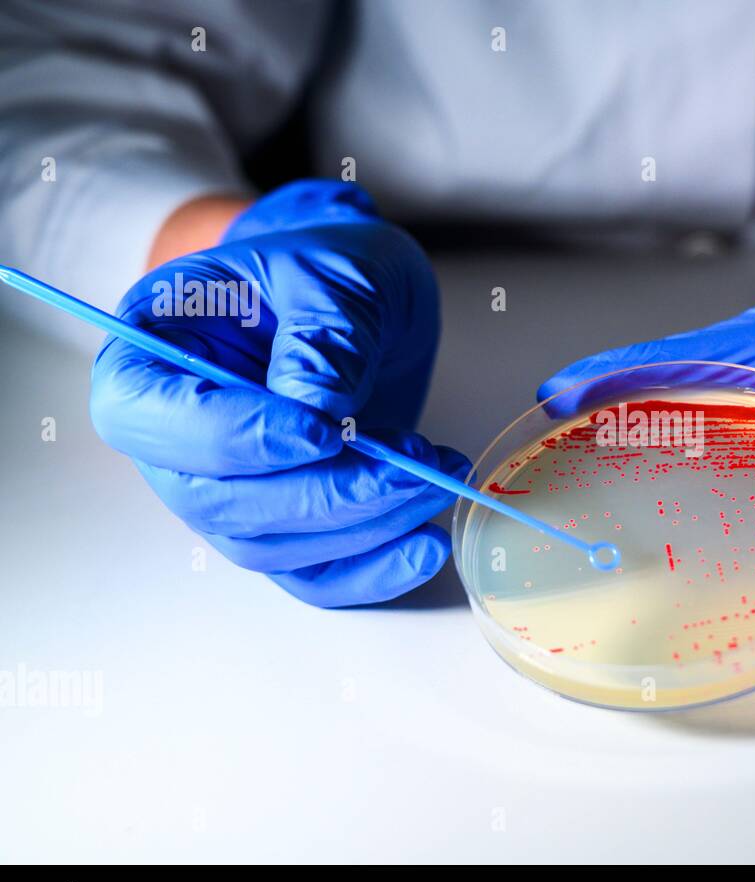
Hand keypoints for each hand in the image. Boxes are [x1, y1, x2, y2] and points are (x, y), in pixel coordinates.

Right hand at [90, 180, 467, 606]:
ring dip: (360, 528)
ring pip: (268, 545)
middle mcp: (172, 435)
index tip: (322, 434)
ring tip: (438, 481)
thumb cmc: (326, 271)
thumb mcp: (336, 271)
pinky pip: (309, 573)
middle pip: (216, 499)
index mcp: (151, 352)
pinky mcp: (280, 522)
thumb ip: (324, 334)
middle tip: (414, 467)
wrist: (355, 299)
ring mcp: (223, 487)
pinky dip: (369, 572)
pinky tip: (426, 548)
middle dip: (325, 494)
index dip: (233, 438)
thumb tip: (319, 410)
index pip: (150, 417)